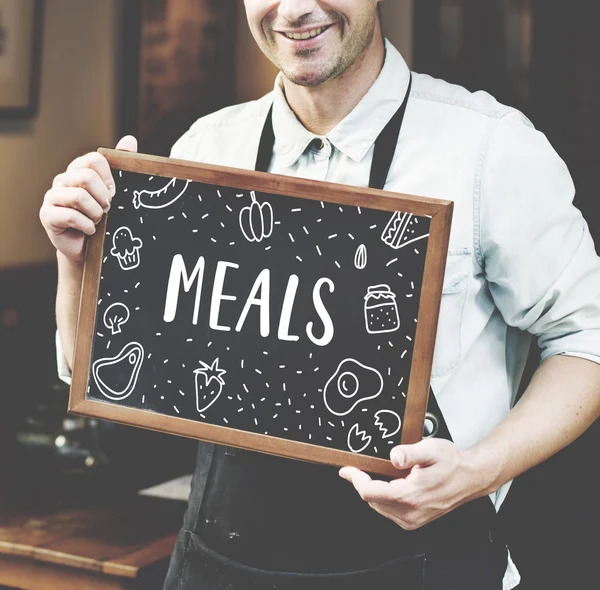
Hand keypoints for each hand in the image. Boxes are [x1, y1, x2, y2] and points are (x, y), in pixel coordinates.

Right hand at [39, 136, 137, 263]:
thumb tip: (130, 139)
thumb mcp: (112, 192)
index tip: (114, 193)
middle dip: (103, 197)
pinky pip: (71, 217)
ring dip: (96, 213)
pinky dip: (87, 226)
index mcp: (78, 170)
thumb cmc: (100, 217)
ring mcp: (52, 197)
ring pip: (79, 197)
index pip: (95, 159)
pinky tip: (89, 230)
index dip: (109, 178)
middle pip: (86, 176)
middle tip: (107, 209)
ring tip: (98, 220)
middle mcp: (62, 180)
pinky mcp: (47, 215)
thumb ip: (119, 164)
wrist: (86, 247)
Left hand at [339, 438, 487, 529]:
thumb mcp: (431, 449)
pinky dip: (384, 497)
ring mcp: (412, 519)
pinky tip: (393, 484)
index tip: (346, 469)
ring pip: (379, 506)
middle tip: (363, 466)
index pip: (369, 492)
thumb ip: (409, 453)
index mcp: (410, 496)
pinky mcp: (414, 520)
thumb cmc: (453, 463)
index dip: (355, 479)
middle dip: (364, 482)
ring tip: (383, 473)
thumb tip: (394, 456)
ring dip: (375, 490)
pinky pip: (389, 510)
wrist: (471, 477)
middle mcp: (410, 513)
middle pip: (371, 500)